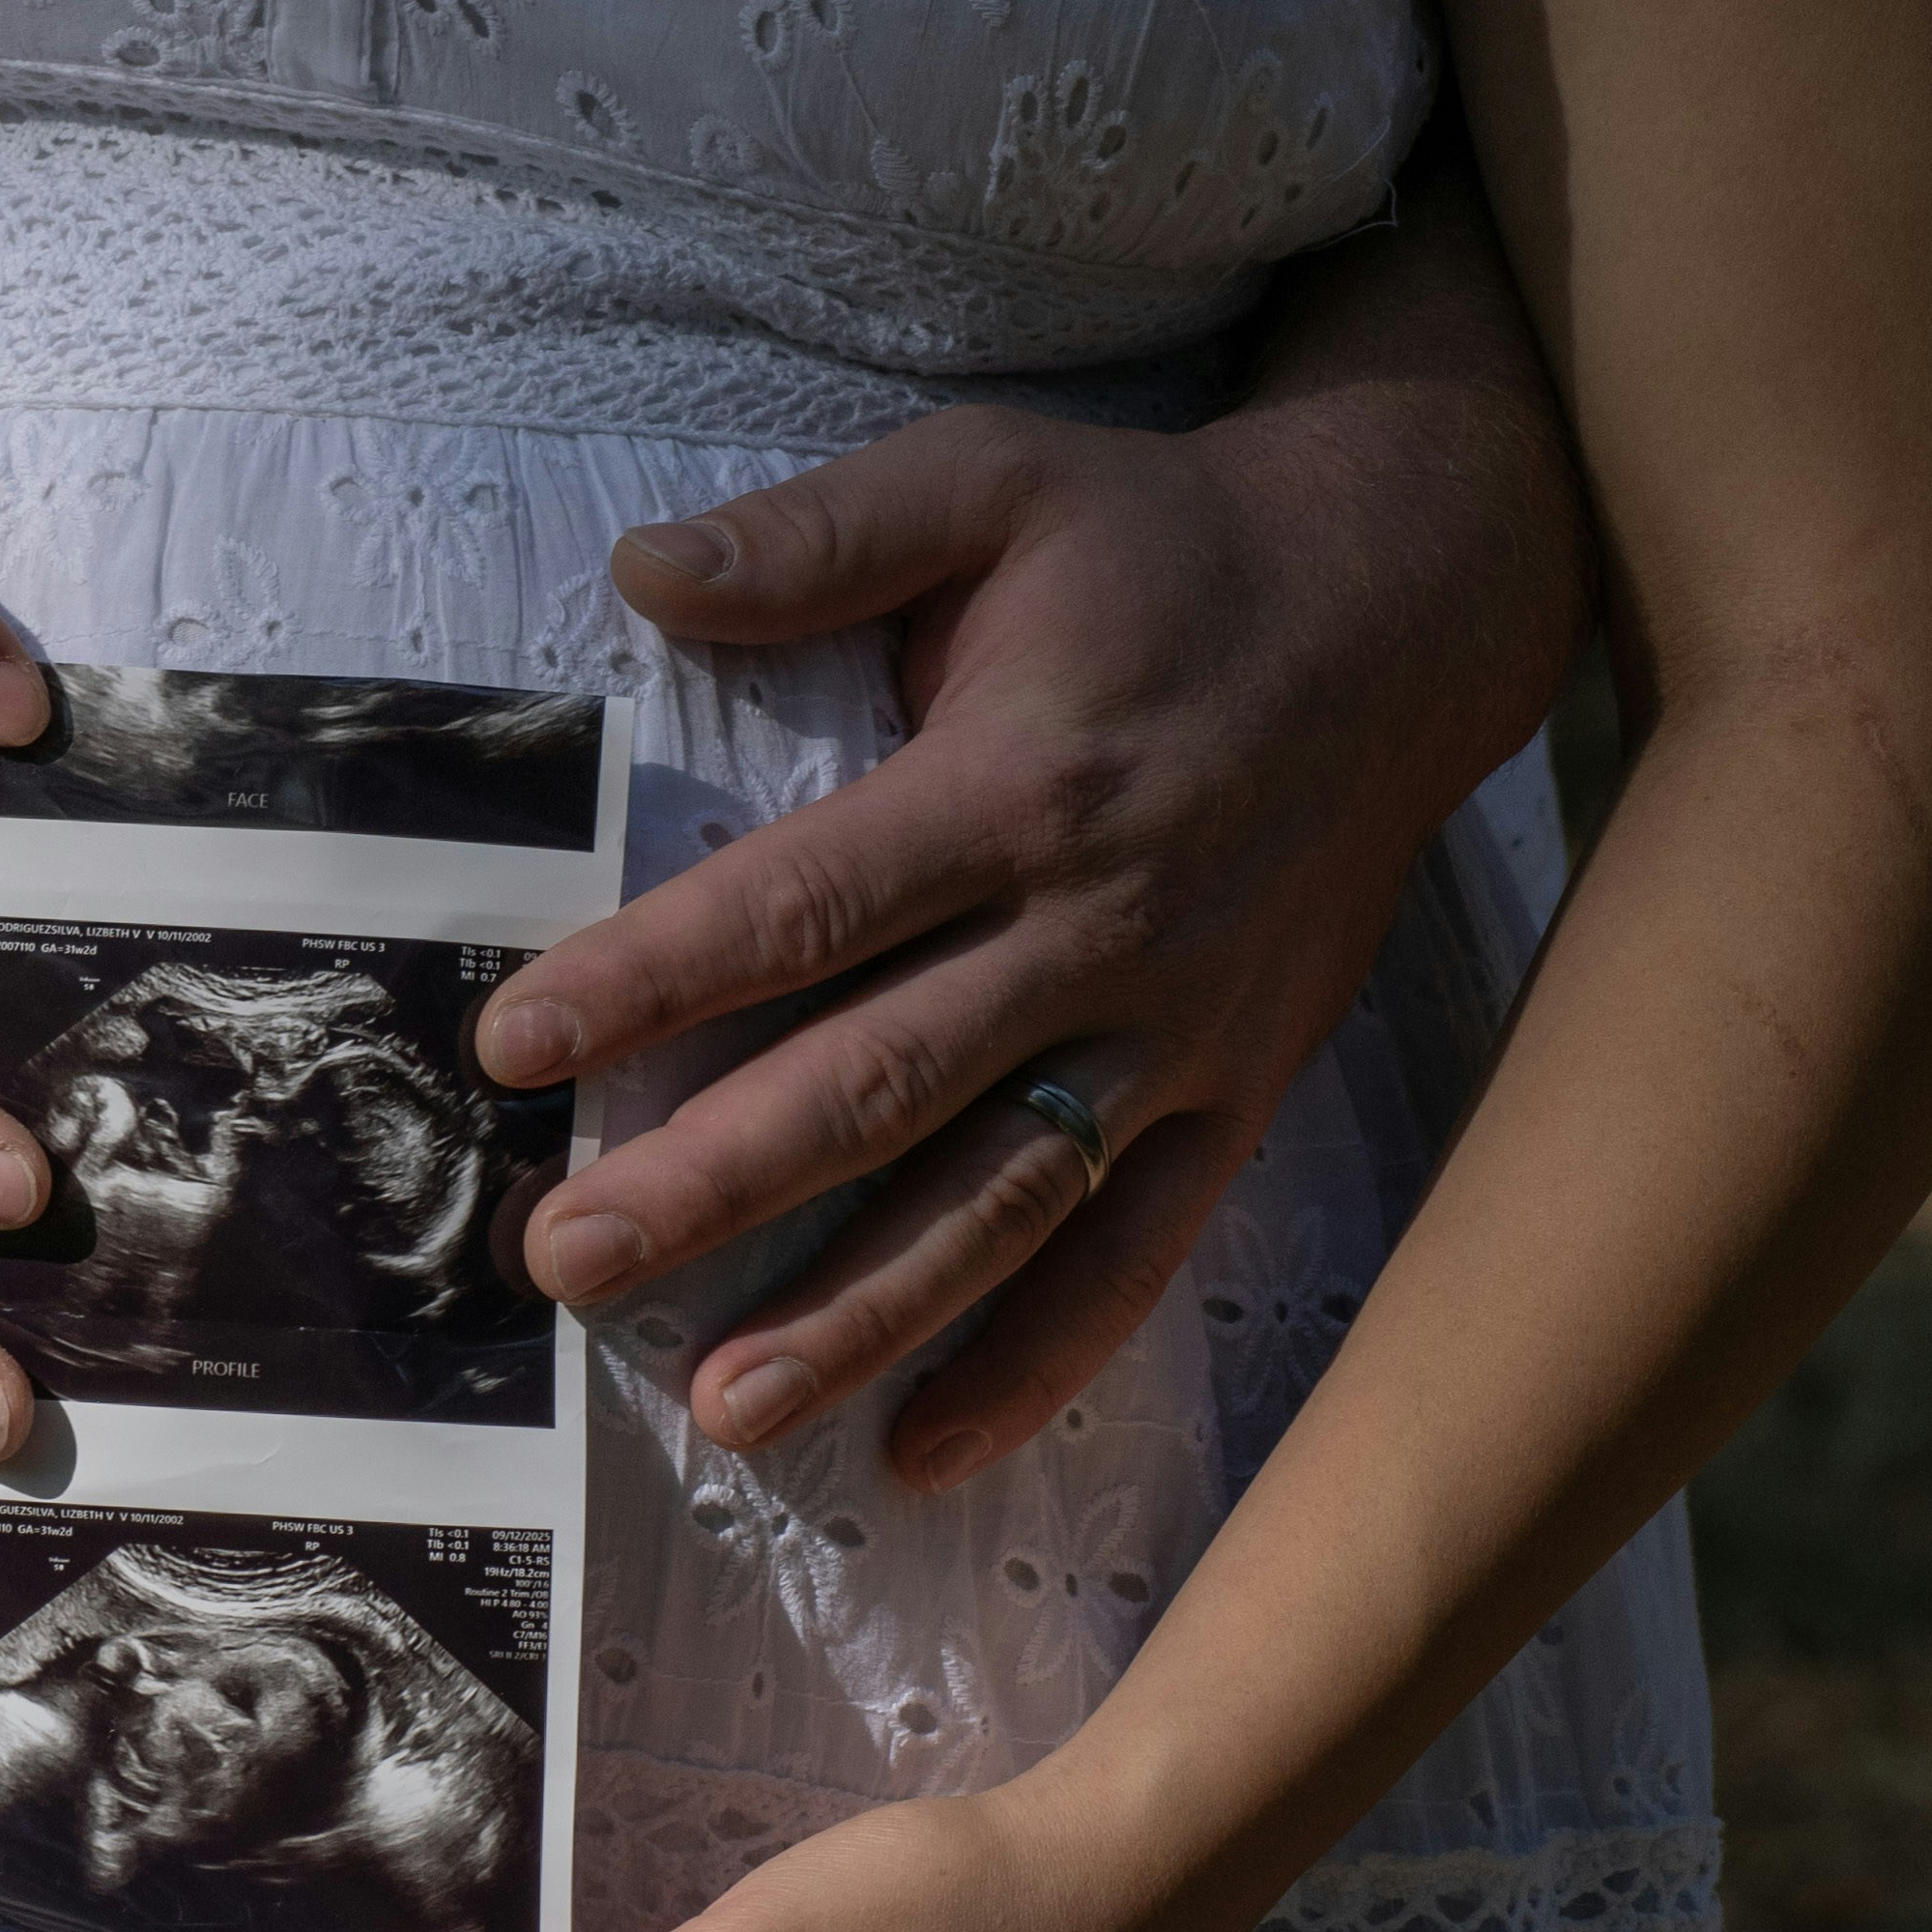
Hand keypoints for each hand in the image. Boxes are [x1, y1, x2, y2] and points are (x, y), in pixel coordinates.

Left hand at [480, 179, 1583, 1490]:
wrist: (1413, 605)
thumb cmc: (1167, 546)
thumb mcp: (995, 479)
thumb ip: (822, 535)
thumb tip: (641, 567)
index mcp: (1016, 784)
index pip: (805, 904)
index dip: (656, 977)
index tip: (518, 1044)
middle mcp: (1095, 932)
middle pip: (879, 1082)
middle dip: (715, 1185)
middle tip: (567, 1261)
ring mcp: (1174, 1036)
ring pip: (998, 1204)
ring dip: (861, 1315)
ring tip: (726, 1407)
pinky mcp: (1236, 1097)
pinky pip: (1134, 1258)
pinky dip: (1037, 1366)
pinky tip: (923, 1451)